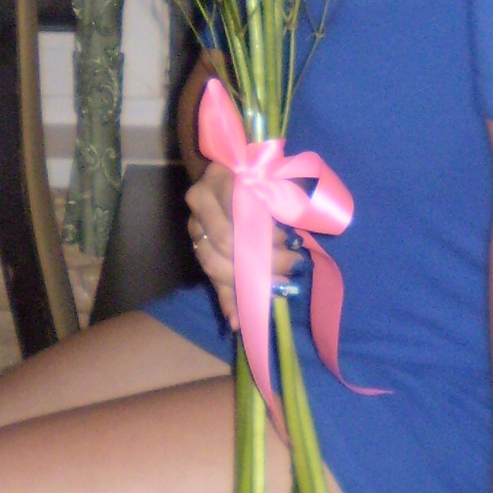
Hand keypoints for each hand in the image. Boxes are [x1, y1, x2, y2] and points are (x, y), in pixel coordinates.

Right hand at [185, 162, 295, 329]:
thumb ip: (280, 197)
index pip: (238, 212)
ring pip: (217, 265)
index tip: (291, 240)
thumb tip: (295, 236)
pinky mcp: (201, 252)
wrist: (228, 170)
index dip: (265, 230)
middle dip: (262, 258)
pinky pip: (212, 281)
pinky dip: (227, 301)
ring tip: (280, 287)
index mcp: (217, 181)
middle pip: (226, 243)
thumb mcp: (270, 177)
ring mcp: (196, 231)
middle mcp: (200, 208)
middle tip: (293, 263)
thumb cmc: (256, 174)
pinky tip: (237, 322)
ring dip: (250, 280)